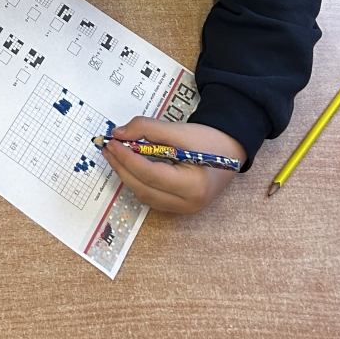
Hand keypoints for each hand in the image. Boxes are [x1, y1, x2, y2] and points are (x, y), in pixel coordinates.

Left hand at [102, 118, 245, 213]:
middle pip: (144, 188)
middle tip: (108, 148)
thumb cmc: (210, 140)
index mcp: (192, 186)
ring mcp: (184, 209)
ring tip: (115, 155)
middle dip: (122, 167)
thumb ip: (148, 129)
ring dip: (127, 175)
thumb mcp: (179, 130)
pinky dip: (138, 181)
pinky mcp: (180, 207)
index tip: (112, 142)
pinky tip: (130, 166)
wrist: (231, 149)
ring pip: (145, 195)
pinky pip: (152, 196)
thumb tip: (119, 133)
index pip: (150, 174)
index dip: (127, 158)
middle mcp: (188, 204)